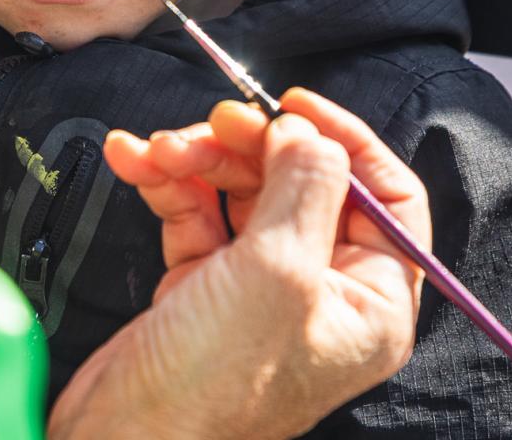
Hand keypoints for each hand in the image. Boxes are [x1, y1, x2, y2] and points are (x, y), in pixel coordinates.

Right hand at [48, 89, 427, 439]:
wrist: (124, 438)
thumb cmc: (213, 385)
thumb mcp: (277, 271)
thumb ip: (306, 186)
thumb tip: (312, 132)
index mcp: (370, 303)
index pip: (387, 199)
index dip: (347, 141)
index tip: (297, 105)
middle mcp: (322, 294)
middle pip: (303, 184)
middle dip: (252, 145)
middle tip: (216, 121)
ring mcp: (260, 289)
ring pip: (242, 190)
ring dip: (198, 157)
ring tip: (161, 150)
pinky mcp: (203, 286)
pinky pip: (194, 212)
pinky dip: (166, 181)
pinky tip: (132, 158)